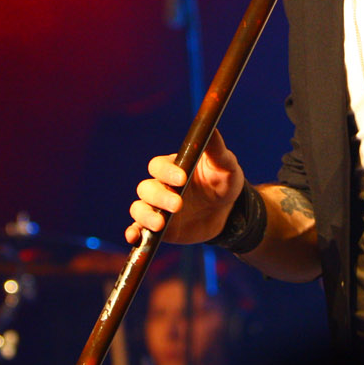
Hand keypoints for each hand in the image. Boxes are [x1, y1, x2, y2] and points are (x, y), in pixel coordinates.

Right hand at [126, 129, 245, 245]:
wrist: (229, 211)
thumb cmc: (225, 181)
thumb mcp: (225, 165)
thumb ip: (216, 149)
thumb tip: (211, 126)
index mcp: (173, 167)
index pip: (158, 166)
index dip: (167, 171)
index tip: (183, 179)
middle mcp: (161, 186)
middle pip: (146, 188)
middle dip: (159, 197)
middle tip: (178, 205)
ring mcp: (158, 208)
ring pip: (139, 208)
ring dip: (145, 216)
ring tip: (160, 224)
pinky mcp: (160, 228)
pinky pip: (139, 229)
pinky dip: (134, 233)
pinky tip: (134, 238)